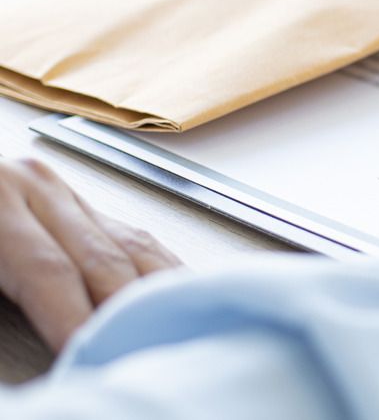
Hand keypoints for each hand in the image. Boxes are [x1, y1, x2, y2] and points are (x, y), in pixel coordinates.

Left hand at [0, 157, 180, 350]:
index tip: (89, 359)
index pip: (48, 271)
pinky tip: (174, 299)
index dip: (73, 320)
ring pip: (128, 246)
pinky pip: (132, 237)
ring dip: (153, 295)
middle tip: (139, 357)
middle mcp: (36, 187)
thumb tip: (18, 376)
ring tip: (172, 336)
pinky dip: (158, 272)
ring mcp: (62, 189)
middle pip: (99, 259)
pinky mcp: (77, 200)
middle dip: (122, 314)